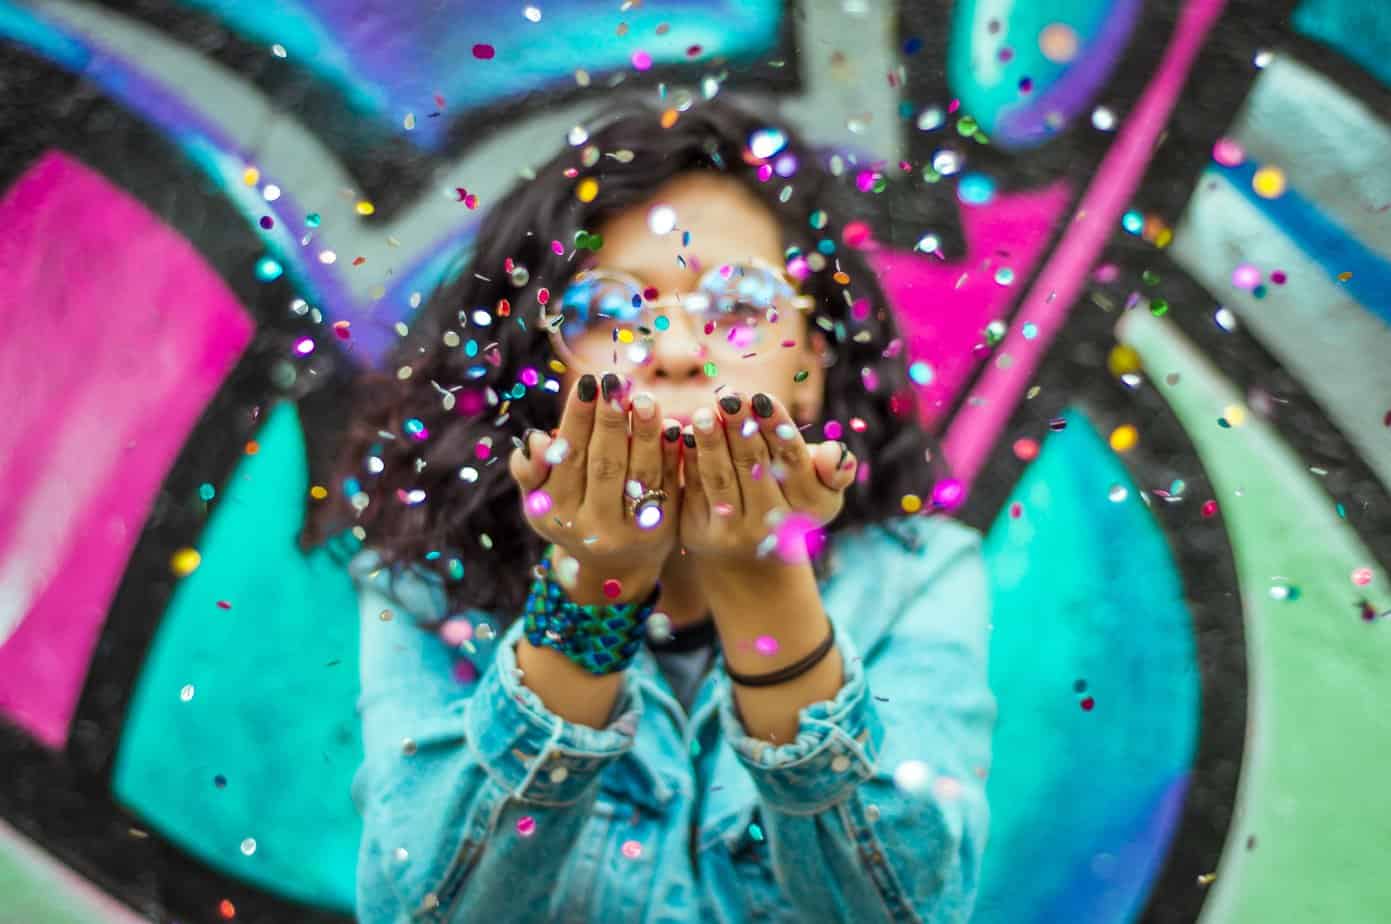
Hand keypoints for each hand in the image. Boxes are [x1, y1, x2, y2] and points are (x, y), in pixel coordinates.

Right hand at [508, 372, 682, 602]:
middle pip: (604, 465)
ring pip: (640, 474)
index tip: (587, 383)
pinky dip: (670, 455)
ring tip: (644, 398)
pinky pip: (668, 485)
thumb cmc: (570, 514)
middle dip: (610, 421)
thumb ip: (530, 470)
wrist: (614, 564)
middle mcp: (594, 527)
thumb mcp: (540, 500)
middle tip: (614, 383)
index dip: (578, 420)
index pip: (569, 458)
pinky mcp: (664, 529)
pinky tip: (673, 426)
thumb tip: (536, 440)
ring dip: (644, 433)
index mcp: (558, 513)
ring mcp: (632, 531)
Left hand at [678, 391, 855, 569]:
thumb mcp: (822, 489)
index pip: (792, 461)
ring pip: (721, 478)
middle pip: (754, 466)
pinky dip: (688, 460)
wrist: (752, 554)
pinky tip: (681, 434)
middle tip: (729, 396)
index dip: (776, 428)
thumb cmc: (790, 499)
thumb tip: (836, 453)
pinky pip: (693, 489)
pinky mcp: (699, 532)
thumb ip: (835, 468)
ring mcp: (734, 531)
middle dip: (740, 428)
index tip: (762, 398)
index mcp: (808, 505)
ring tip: (703, 412)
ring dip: (711, 443)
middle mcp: (772, 522)